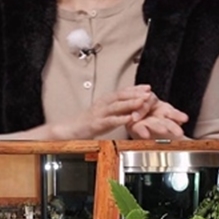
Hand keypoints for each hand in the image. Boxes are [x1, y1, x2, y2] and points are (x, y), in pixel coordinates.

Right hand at [55, 89, 186, 142]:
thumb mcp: (103, 115)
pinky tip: (129, 118)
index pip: (122, 92)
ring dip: (131, 103)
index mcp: (105, 101)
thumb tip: (130, 109)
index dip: (135, 89)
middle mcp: (102, 104)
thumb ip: (115, 111)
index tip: (147, 87)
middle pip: (121, 96)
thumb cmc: (87, 125)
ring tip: (142, 102)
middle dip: (136, 93)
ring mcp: (99, 114)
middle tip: (148, 92)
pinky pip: (110, 121)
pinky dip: (120, 119)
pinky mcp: (96, 124)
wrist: (69, 131)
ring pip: (117, 106)